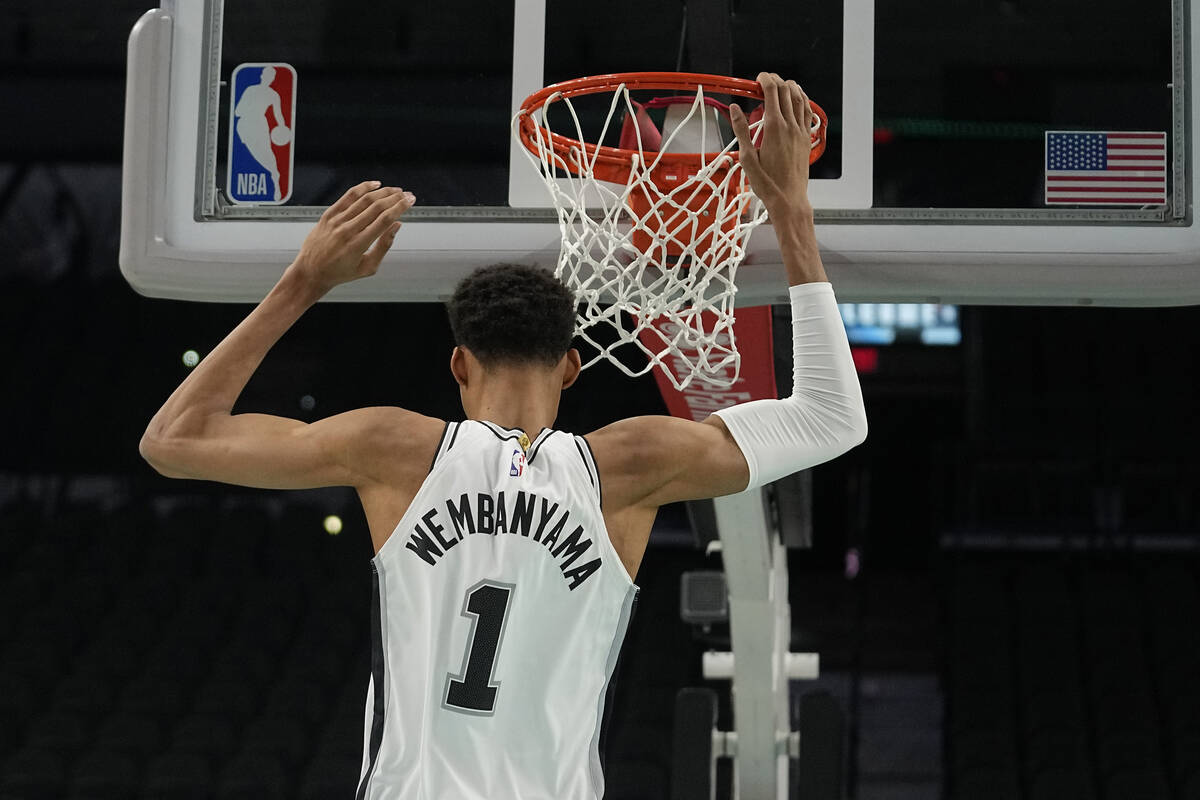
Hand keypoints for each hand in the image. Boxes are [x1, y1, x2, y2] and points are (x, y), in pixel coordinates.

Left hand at [290, 181, 415, 290]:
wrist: (311, 271)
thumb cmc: (340, 272)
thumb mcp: (368, 267)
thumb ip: (384, 246)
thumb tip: (396, 226)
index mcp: (358, 245)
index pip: (384, 220)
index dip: (400, 208)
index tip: (410, 201)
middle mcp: (347, 230)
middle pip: (376, 207)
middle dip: (395, 198)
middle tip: (407, 195)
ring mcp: (337, 220)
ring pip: (364, 199)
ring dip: (383, 192)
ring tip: (395, 190)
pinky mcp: (329, 214)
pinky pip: (348, 196)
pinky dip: (363, 188)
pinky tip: (375, 184)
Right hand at [729, 73, 814, 218]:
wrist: (788, 198)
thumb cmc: (768, 183)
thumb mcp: (747, 158)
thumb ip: (741, 130)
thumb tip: (734, 109)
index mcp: (774, 127)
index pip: (772, 91)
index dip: (765, 79)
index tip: (757, 79)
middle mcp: (790, 125)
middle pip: (786, 90)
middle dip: (775, 80)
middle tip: (764, 82)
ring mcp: (800, 131)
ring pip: (799, 97)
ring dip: (790, 87)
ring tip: (780, 86)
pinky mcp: (806, 138)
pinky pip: (807, 111)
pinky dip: (802, 100)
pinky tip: (797, 99)